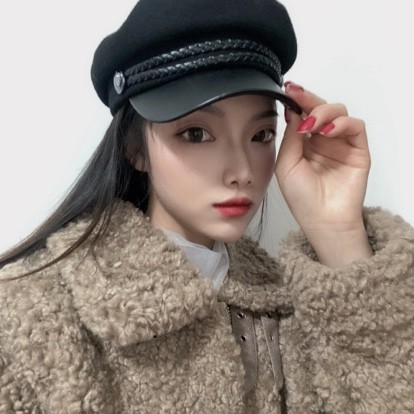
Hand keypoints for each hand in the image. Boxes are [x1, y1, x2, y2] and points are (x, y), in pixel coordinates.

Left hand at [275, 82, 372, 266]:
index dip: (297, 101)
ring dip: (323, 112)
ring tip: (311, 125)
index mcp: (304, 143)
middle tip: (298, 95)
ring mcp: (341, 144)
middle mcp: (322, 140)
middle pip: (320, 108)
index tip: (288, 89)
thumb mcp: (286, 165)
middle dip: (308, 99)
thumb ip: (291, 138)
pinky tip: (327, 132)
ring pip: (338, 112)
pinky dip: (342, 123)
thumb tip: (293, 111)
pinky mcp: (358, 150)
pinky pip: (355, 126)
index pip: (302, 115)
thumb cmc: (302, 198)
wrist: (322, 220)